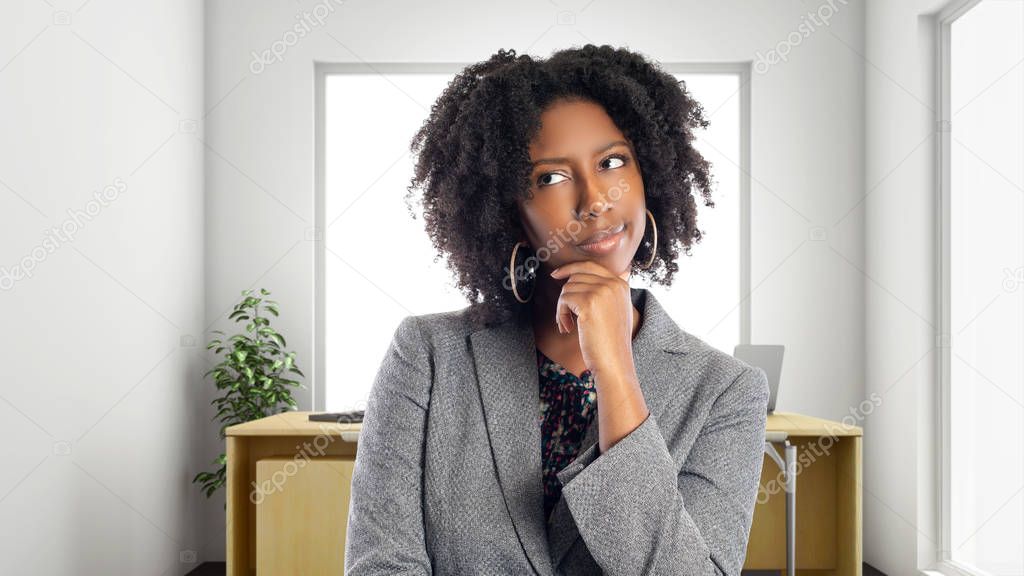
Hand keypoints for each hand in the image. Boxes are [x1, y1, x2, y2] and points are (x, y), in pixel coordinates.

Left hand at [549, 260, 634, 380]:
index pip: (591, 265)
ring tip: (568, 326)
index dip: (570, 268)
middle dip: (566, 295)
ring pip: (567, 288)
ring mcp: (602, 292)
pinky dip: (560, 314)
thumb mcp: (618, 310)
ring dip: (562, 308)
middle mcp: (613, 284)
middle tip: (564, 315)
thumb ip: (612, 291)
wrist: (614, 362)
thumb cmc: (612, 342)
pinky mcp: (589, 303)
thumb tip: (621, 271)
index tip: (556, 275)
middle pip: (576, 275)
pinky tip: (567, 328)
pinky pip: (564, 299)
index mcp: (621, 284)